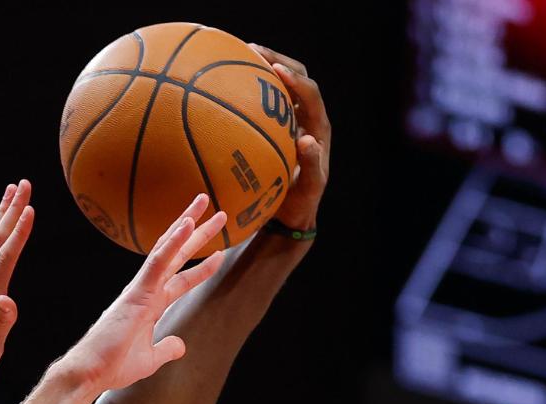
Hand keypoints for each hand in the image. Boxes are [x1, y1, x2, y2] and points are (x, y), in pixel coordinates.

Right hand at [54, 194, 226, 391]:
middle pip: (177, 254)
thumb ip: (166, 348)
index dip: (202, 267)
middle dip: (197, 232)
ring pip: (168, 249)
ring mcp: (142, 289)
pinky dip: (173, 242)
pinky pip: (158, 262)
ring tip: (205, 202)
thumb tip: (181, 345)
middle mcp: (147, 291)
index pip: (181, 279)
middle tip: (217, 211)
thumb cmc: (112, 366)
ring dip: (188, 225)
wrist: (91, 373)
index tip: (220, 253)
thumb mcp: (150, 359)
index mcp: (150, 304)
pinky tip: (187, 225)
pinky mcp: (137, 293)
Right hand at [249, 44, 329, 232]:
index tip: (274, 70)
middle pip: (298, 78)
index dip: (295, 80)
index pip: (310, 94)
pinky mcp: (275, 127)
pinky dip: (249, 88)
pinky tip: (227, 84)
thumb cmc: (300, 202)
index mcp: (318, 129)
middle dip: (277, 60)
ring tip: (239, 55)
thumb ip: (311, 166)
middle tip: (251, 49)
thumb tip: (307, 140)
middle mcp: (307, 119)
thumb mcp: (309, 189)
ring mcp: (290, 121)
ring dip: (262, 68)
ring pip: (280, 85)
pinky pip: (263, 101)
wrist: (292, 212)